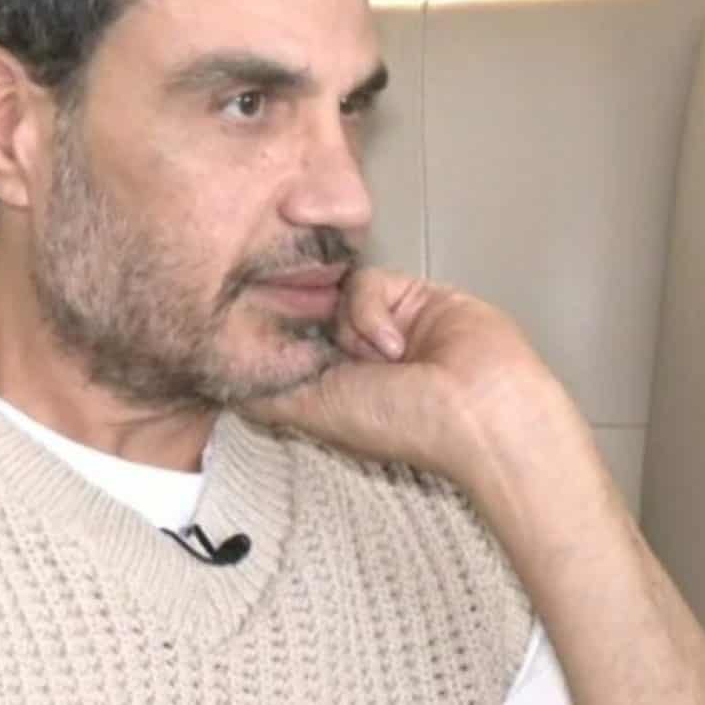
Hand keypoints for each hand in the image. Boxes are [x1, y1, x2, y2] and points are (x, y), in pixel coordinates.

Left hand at [242, 268, 580, 489]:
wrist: (480, 406)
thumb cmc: (404, 424)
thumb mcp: (318, 412)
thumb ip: (271, 393)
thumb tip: (225, 382)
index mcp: (332, 386)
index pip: (287, 348)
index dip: (270, 338)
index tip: (246, 331)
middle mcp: (354, 354)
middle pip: (307, 314)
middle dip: (311, 325)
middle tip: (329, 349)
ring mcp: (382, 323)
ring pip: (335, 295)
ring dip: (352, 325)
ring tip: (384, 358)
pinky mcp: (410, 294)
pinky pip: (367, 279)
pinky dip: (374, 309)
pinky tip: (398, 342)